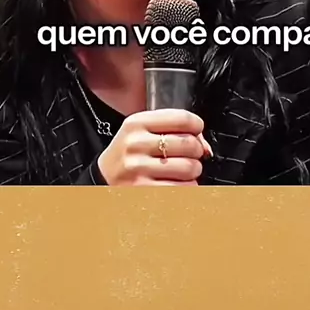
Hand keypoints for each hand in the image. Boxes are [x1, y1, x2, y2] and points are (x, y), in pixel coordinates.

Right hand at [97, 108, 212, 185]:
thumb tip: (205, 147)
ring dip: (194, 171)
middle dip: (197, 151)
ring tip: (185, 171)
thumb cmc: (130, 154)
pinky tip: (178, 184)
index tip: (196, 131)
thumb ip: (174, 131)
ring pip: (188, 168)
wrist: (104, 179)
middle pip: (188, 144)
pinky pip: (182, 189)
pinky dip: (188, 187)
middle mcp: (135, 144)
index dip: (196, 125)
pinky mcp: (143, 191)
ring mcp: (138, 169)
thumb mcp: (143, 132)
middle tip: (191, 155)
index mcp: (136, 123)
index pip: (181, 118)